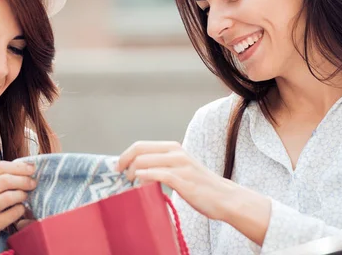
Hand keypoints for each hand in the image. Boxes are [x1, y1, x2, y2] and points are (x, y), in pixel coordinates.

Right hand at [0, 161, 35, 254]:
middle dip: (24, 180)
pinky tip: (20, 209)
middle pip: (6, 180)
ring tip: (25, 195)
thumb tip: (22, 167)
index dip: (19, 166)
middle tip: (33, 183)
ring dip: (23, 194)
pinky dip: (21, 209)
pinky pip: (13, 213)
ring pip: (10, 196)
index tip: (31, 168)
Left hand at [117, 141, 237, 220]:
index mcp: (173, 148)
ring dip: (132, 173)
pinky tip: (139, 184)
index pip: (140, 145)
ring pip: (145, 162)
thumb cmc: (198, 185)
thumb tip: (137, 169)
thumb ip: (162, 164)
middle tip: (121, 176)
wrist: (223, 197)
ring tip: (130, 183)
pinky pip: (158, 175)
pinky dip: (144, 178)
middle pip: (139, 151)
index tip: (117, 167)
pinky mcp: (183, 180)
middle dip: (124, 162)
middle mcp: (176, 153)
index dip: (125, 155)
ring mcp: (180, 165)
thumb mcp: (179, 167)